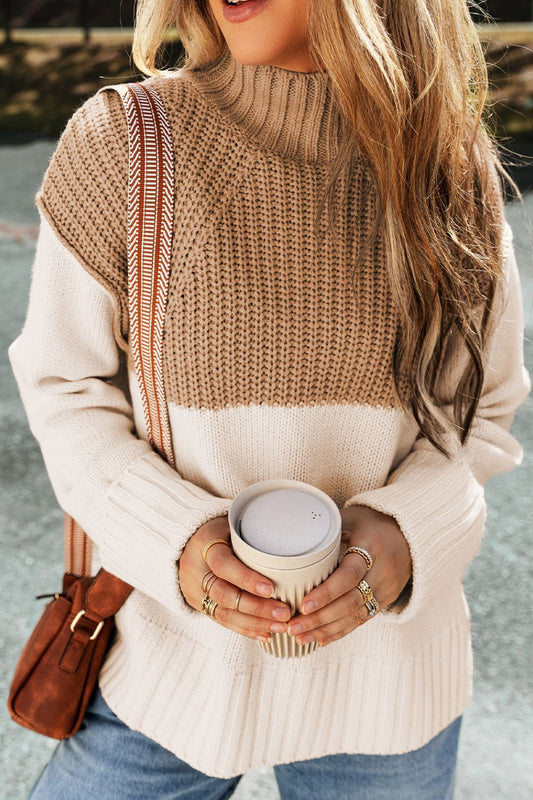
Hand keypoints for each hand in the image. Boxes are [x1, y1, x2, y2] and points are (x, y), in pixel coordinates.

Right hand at [178, 516, 291, 641]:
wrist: (188, 541)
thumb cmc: (221, 530)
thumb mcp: (232, 524)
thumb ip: (253, 534)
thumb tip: (290, 543)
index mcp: (204, 544)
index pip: (223, 565)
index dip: (246, 578)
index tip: (271, 589)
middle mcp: (195, 570)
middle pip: (224, 594)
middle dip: (256, 607)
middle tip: (284, 613)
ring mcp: (195, 590)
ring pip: (224, 612)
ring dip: (254, 622)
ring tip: (280, 626)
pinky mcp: (199, 604)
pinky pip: (222, 621)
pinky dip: (245, 629)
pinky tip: (265, 634)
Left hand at [287, 506, 411, 646]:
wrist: (409, 534)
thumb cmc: (372, 521)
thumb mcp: (351, 517)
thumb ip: (326, 527)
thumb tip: (291, 532)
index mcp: (372, 546)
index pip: (349, 574)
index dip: (326, 592)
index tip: (303, 605)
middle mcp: (382, 571)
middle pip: (351, 601)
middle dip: (320, 618)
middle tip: (293, 627)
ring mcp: (387, 589)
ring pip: (356, 616)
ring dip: (326, 629)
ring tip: (300, 637)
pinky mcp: (386, 600)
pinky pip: (362, 619)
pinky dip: (340, 630)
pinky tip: (320, 639)